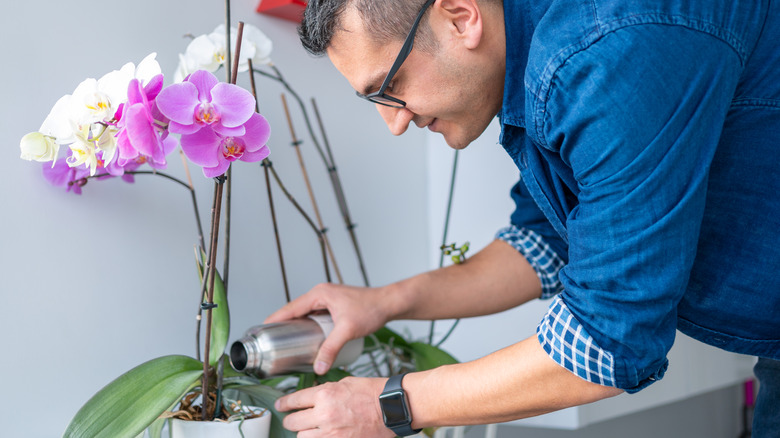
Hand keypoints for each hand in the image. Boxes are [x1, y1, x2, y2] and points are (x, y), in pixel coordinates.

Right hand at [265, 283, 392, 373]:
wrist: (389, 303)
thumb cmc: (371, 309)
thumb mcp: (347, 330)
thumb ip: (331, 349)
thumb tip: (318, 367)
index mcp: (319, 294)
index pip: (290, 308)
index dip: (275, 319)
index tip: (262, 331)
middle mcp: (321, 293)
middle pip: (295, 310)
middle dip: (283, 324)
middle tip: (271, 341)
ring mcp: (327, 298)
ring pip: (305, 313)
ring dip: (295, 324)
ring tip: (285, 341)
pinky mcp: (334, 305)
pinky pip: (314, 314)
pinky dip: (307, 324)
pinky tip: (306, 337)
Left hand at [276, 376, 394, 437]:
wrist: (392, 407)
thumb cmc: (372, 392)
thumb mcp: (344, 383)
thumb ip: (324, 390)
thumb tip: (311, 397)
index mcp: (325, 395)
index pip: (294, 400)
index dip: (284, 403)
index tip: (280, 405)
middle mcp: (324, 415)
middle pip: (293, 422)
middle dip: (292, 420)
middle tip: (294, 419)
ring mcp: (331, 433)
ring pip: (302, 437)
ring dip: (305, 432)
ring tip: (311, 428)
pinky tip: (322, 434)